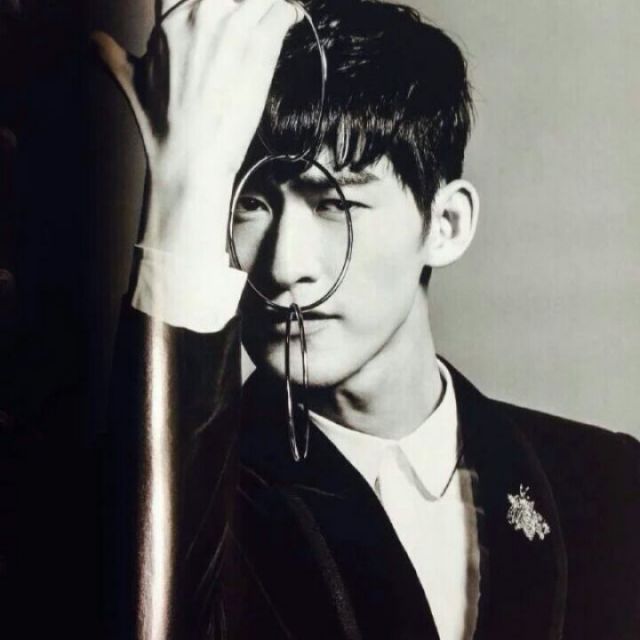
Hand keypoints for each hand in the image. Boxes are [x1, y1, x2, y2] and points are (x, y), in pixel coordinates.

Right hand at [92, 0, 300, 256]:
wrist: (191, 160)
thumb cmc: (164, 129)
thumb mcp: (130, 85)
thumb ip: (113, 55)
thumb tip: (95, 40)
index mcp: (171, 19)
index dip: (211, 4)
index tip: (223, 11)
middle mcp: (200, 13)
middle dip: (245, 5)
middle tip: (254, 16)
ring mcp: (231, 28)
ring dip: (269, 7)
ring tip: (274, 17)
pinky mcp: (258, 48)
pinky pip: (282, 12)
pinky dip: (287, 16)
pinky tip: (286, 25)